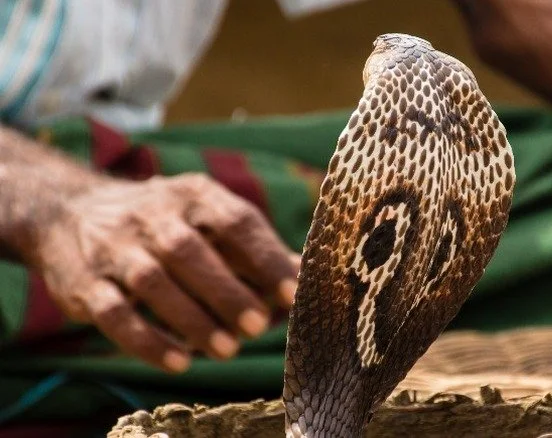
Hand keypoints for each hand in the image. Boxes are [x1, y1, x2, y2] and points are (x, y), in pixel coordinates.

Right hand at [31, 173, 298, 372]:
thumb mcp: (207, 218)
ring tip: (227, 350)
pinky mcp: (84, 282)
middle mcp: (151, 214)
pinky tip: (179, 363)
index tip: (291, 293)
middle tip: (258, 326)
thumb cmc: (164, 223)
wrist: (69, 213)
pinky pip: (113, 312)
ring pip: (151, 281)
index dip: (265, 257)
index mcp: (192, 195)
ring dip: (191, 319)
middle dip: (226, 291)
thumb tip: (304, 275)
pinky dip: (147, 341)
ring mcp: (113, 246)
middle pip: (188, 250)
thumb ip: (252, 248)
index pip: (234, 220)